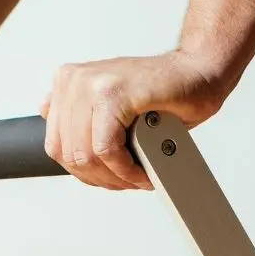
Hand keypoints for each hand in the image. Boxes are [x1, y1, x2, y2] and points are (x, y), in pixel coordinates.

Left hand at [42, 50, 226, 189]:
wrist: (198, 74)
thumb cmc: (163, 95)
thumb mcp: (110, 111)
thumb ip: (84, 126)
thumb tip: (73, 161)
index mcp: (67, 84)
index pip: (56, 145)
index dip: (85, 172)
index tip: (111, 178)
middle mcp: (74, 80)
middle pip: (69, 153)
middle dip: (101, 178)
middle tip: (129, 182)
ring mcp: (91, 84)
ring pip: (85, 155)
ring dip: (115, 177)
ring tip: (138, 178)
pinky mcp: (113, 93)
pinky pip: (107, 149)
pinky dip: (125, 169)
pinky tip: (142, 171)